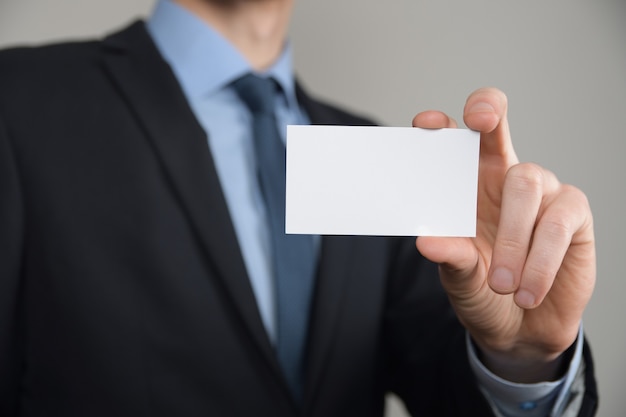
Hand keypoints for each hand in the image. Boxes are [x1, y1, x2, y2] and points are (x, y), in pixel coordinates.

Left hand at [413, 88, 595, 382]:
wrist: (521, 328)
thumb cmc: (483, 289)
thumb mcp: (459, 276)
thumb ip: (450, 256)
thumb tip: (426, 241)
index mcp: (466, 185)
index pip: (454, 144)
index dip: (442, 126)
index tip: (427, 124)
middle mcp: (502, 178)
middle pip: (496, 127)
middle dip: (488, 111)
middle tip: (480, 117)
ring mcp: (540, 191)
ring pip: (525, 183)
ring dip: (512, 239)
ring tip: (502, 286)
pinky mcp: (573, 213)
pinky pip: (558, 222)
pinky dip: (540, 260)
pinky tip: (528, 291)